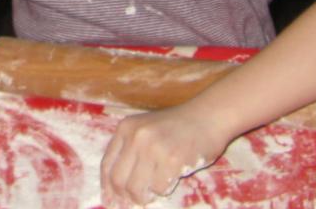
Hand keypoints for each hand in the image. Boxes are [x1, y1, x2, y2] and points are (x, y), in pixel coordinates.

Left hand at [100, 103, 230, 206]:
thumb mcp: (147, 129)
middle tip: (135, 202)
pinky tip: (172, 177)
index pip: (107, 164)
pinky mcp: (171, 159)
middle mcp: (136, 136)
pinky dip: (164, 189)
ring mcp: (153, 148)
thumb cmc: (178, 127)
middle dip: (125, 197)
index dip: (107, 187)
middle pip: (118, 180)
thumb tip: (117, 190)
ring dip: (145, 196)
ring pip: (136, 188)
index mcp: (126, 128)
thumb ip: (131, 151)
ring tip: (156, 189)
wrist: (208, 116)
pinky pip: (159, 188)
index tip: (110, 201)